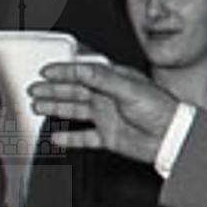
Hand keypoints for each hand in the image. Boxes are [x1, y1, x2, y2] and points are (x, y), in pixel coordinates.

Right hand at [28, 60, 176, 165]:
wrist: (172, 138)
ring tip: (38, 107)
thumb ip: (103, 78)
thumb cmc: (160, 109)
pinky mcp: (108, 136)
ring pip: (75, 111)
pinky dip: (70, 137)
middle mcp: (107, 96)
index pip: (82, 72)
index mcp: (113, 79)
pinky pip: (84, 137)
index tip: (45, 71)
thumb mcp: (129, 87)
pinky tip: (57, 137)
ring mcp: (107, 117)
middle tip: (34, 89)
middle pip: (73, 91)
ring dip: (56, 108)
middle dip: (52, 89)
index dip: (63, 71)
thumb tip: (80, 68)